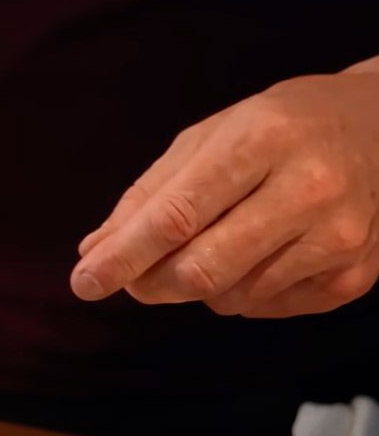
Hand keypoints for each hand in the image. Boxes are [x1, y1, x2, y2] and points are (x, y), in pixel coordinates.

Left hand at [71, 67, 378, 317]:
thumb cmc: (281, 128)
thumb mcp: (211, 137)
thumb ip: (151, 193)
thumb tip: (96, 250)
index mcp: (260, 141)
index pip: (177, 214)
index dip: (123, 255)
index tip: (83, 281)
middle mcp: (308, 189)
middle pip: (203, 267)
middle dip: (151, 282)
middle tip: (133, 278)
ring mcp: (340, 236)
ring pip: (233, 295)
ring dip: (199, 285)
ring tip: (216, 242)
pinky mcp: (356, 275)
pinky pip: (268, 307)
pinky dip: (241, 293)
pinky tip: (256, 254)